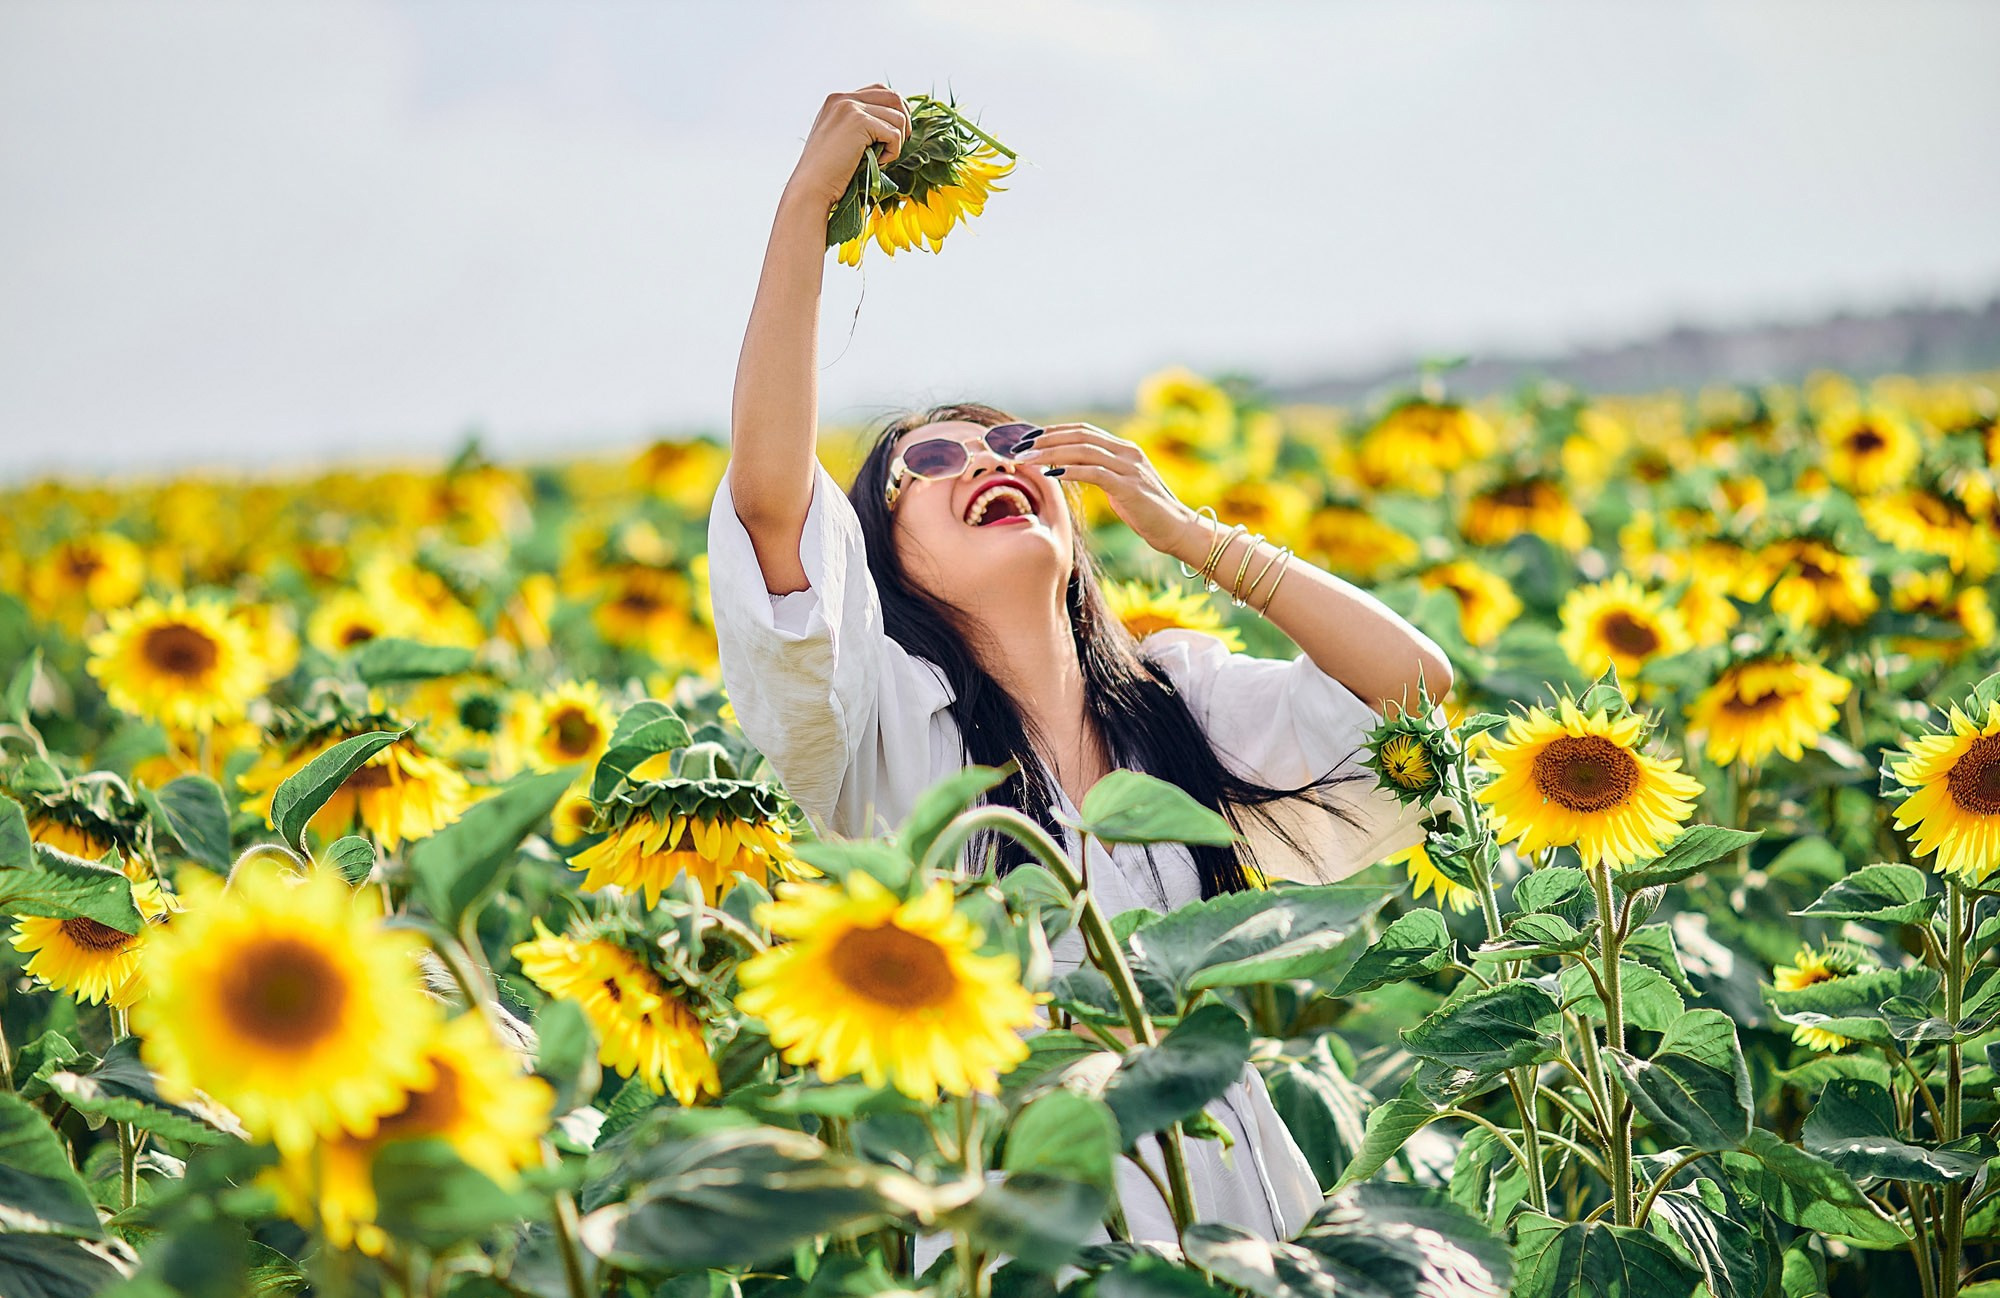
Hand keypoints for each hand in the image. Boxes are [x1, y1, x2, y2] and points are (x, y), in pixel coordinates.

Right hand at [784, 85, 910, 210]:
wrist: (811, 187)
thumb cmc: (828, 173)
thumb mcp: (842, 139)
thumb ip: (860, 124)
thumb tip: (896, 122)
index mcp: (838, 100)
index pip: (880, 90)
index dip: (894, 111)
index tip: (895, 134)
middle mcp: (843, 98)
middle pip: (894, 97)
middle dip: (904, 122)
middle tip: (897, 145)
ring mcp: (850, 107)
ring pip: (898, 116)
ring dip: (897, 141)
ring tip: (880, 158)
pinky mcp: (859, 121)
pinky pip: (894, 134)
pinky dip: (893, 152)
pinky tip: (878, 163)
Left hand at [1016, 424, 1203, 557]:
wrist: (1178, 530)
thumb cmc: (1147, 513)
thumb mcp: (1119, 488)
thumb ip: (1099, 473)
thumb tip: (1066, 470)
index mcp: (1124, 449)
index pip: (1083, 431)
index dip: (1053, 431)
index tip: (1028, 439)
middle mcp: (1127, 452)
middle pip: (1080, 436)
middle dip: (1046, 439)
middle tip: (1019, 447)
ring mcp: (1130, 468)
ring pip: (1084, 450)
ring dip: (1052, 453)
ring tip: (1028, 459)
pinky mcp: (1130, 487)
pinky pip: (1095, 472)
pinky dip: (1071, 470)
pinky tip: (1052, 475)